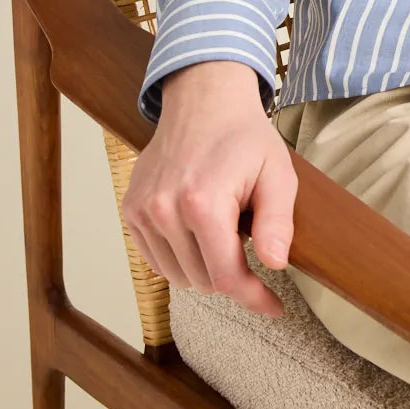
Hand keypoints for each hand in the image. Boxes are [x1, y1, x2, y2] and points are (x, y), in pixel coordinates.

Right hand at [122, 62, 296, 317]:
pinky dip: (181, 256)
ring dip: (205, 267)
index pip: (226, 276)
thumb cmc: (245, 137)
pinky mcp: (131, 210)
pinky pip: (157, 259)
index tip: (274, 308)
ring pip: (178, 275)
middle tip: (251, 244)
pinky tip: (199, 231)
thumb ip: (278, 221)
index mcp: (203, 203)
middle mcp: (164, 211)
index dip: (254, 298)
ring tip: (224, 230)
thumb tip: (275, 265)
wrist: (204, 101)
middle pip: (203, 280)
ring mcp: (142, 211)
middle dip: (232, 273)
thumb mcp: (278, 173)